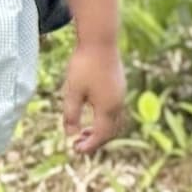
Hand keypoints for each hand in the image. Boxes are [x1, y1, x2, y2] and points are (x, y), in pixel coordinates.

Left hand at [62, 40, 127, 154]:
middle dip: (95, 140)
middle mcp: (118, 103)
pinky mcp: (119, 86)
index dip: (89, 145)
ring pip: (114, 121)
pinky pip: (114, 110)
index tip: (74, 150)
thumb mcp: (72, 92)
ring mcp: (121, 94)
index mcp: (107, 107)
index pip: (101, 134)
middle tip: (78, 144)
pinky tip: (92, 113)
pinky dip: (104, 118)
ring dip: (100, 129)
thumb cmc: (84, 66)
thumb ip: (71, 115)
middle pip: (110, 131)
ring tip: (83, 131)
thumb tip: (70, 134)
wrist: (100, 42)